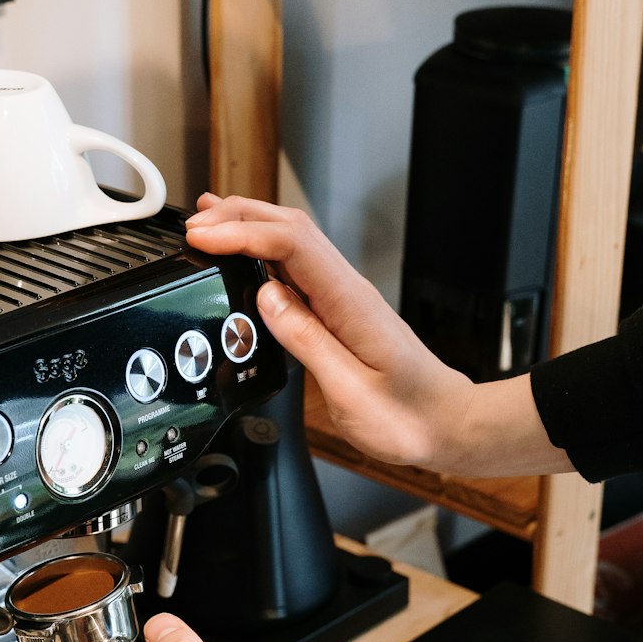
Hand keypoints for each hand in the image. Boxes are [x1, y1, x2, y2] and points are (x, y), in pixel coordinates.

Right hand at [186, 194, 569, 477]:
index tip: (202, 238)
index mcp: (349, 302)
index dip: (241, 234)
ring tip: (212, 225)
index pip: (290, 244)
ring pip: (295, 242)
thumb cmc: (406, 416)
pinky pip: (299, 268)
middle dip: (239, 216)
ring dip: (251, 227)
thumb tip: (266, 298)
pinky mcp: (342, 311)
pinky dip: (266, 253)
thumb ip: (306, 340)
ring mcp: (346, 297)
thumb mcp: (350, 389)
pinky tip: (248, 260)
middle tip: (195, 223)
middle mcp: (348, 290)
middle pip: (291, 228)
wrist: (446, 425)